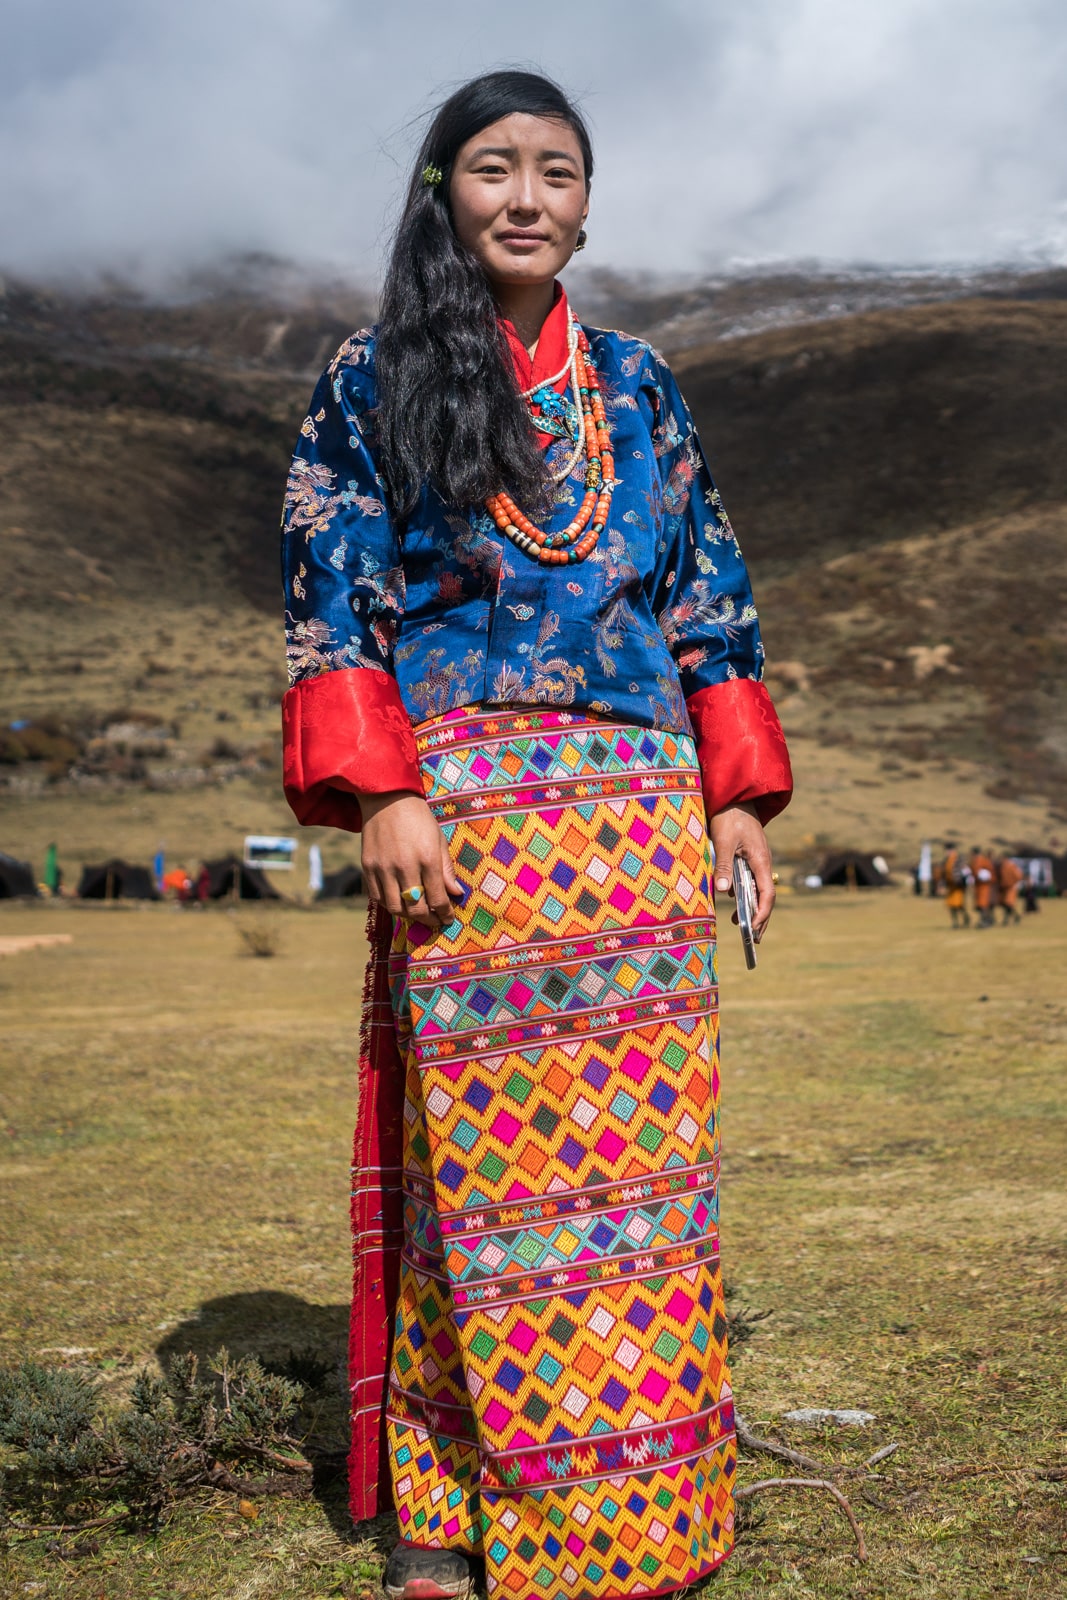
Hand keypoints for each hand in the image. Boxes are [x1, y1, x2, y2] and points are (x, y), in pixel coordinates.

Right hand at [359, 791, 462, 928]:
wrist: (386, 798)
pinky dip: (389, 905)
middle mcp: (404, 866)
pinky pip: (377, 898)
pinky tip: (398, 902)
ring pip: (395, 908)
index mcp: (427, 858)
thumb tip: (456, 893)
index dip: (445, 914)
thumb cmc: (418, 818)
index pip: (438, 899)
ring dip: (408, 916)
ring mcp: (383, 868)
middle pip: (416, 908)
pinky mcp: (367, 867)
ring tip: (417, 913)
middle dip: (428, 920)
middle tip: (435, 921)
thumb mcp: (439, 839)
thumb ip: (446, 869)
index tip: (448, 919)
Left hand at [709, 801, 774, 939]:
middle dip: (761, 917)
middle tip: (754, 939)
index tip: (754, 928)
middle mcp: (762, 863)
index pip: (767, 894)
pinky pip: (750, 879)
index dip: (762, 913)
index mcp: (761, 861)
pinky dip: (744, 893)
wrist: (735, 797)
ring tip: (741, 924)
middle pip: (766, 896)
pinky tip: (732, 900)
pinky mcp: (749, 856)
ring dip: (751, 907)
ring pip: (758, 889)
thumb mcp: (724, 841)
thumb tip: (723, 891)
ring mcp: (757, 860)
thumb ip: (724, 865)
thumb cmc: (729, 817)